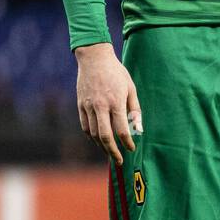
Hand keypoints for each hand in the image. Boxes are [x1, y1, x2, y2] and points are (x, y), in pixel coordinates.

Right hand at [75, 42, 141, 164]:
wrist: (94, 58)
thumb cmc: (116, 73)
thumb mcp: (130, 88)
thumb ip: (135, 110)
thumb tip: (139, 130)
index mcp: (116, 102)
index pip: (122, 130)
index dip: (127, 142)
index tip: (131, 149)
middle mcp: (100, 106)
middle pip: (106, 137)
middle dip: (113, 152)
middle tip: (119, 161)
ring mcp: (88, 106)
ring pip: (94, 134)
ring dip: (102, 147)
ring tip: (110, 153)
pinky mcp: (80, 105)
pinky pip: (85, 127)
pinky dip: (92, 137)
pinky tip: (98, 141)